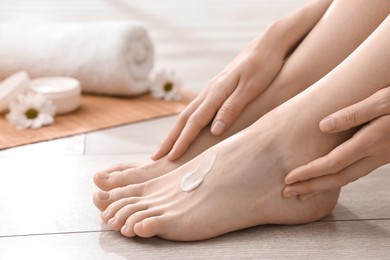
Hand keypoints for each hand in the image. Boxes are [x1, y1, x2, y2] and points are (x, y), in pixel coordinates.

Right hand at [152, 35, 285, 160]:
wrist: (267, 44)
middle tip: (156, 156)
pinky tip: (186, 128)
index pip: (195, 122)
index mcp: (216, 92)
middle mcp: (209, 91)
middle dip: (170, 139)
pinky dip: (186, 122)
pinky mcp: (217, 89)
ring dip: (175, 131)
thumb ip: (232, 108)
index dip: (182, 141)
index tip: (171, 158)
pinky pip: (196, 109)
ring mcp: (211, 89)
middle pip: (184, 118)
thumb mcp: (251, 88)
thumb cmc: (263, 66)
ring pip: (187, 113)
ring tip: (166, 146)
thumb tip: (214, 131)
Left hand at [283, 87, 389, 200]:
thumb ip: (354, 114)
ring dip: (322, 186)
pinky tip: (328, 179)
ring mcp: (380, 158)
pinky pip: (355, 173)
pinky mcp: (382, 155)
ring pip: (347, 178)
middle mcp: (375, 155)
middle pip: (337, 178)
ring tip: (302, 191)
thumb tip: (323, 126)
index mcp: (371, 142)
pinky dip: (337, 179)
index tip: (288, 179)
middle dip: (310, 187)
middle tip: (286, 194)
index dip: (309, 173)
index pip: (332, 164)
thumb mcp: (382, 100)